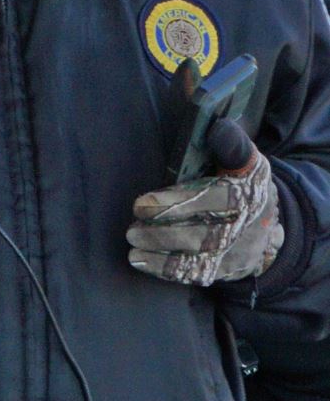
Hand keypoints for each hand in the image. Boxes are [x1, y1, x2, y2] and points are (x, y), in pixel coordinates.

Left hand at [126, 118, 283, 285]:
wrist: (267, 225)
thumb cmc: (243, 182)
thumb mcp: (245, 159)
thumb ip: (232, 144)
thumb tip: (219, 126)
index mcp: (252, 191)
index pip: (217, 198)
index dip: (178, 201)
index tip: (143, 202)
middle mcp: (248, 227)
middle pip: (204, 233)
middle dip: (164, 229)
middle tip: (133, 220)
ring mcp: (238, 253)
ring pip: (198, 258)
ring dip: (160, 250)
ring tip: (133, 240)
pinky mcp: (227, 271)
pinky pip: (195, 275)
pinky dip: (166, 269)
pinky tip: (141, 260)